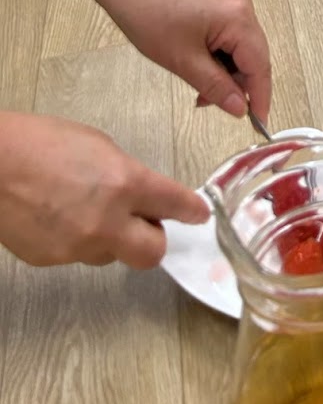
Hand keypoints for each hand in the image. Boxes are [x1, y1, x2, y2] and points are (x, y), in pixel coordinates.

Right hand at [0, 112, 208, 268]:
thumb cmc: (41, 142)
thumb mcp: (99, 146)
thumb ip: (127, 174)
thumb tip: (141, 194)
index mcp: (125, 183)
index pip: (175, 204)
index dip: (191, 210)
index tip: (199, 214)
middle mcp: (107, 221)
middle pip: (153, 252)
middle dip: (155, 239)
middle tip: (146, 222)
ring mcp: (78, 246)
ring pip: (112, 255)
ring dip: (113, 238)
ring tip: (89, 210)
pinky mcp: (52, 261)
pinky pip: (80, 256)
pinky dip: (80, 240)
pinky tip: (62, 217)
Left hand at [101, 0, 271, 121]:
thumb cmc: (152, 19)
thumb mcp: (184, 62)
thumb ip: (217, 87)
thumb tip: (241, 109)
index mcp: (240, 20)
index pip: (260, 65)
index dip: (260, 96)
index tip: (258, 125)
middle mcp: (244, 8)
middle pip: (254, 56)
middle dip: (239, 85)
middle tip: (213, 106)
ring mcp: (233, 4)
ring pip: (241, 49)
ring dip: (226, 73)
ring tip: (200, 91)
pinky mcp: (221, 4)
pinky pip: (230, 37)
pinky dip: (220, 58)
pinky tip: (201, 69)